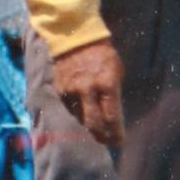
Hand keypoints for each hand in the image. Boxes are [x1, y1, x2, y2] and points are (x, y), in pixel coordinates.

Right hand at [52, 33, 125, 150]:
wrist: (75, 37)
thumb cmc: (102, 55)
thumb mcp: (116, 71)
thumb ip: (114, 93)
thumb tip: (113, 116)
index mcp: (106, 84)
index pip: (112, 118)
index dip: (116, 133)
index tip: (119, 141)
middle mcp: (88, 90)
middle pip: (94, 125)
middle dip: (102, 137)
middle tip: (107, 141)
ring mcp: (71, 91)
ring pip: (80, 119)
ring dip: (89, 126)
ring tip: (97, 128)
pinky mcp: (60, 91)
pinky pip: (70, 109)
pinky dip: (78, 113)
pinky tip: (84, 111)